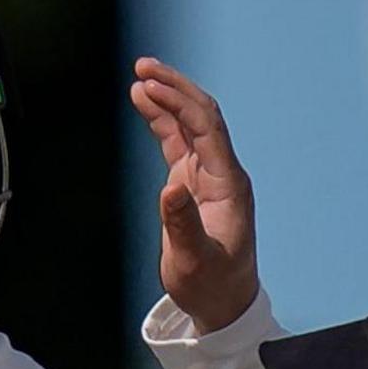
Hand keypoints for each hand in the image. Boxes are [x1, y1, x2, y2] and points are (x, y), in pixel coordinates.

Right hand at [129, 58, 261, 333]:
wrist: (224, 302)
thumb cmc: (211, 284)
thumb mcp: (194, 260)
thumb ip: (181, 224)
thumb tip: (168, 188)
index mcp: (228, 183)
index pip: (206, 128)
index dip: (179, 102)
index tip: (150, 84)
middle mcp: (222, 171)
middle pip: (201, 115)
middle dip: (174, 88)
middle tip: (143, 66)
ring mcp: (209, 175)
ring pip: (189, 124)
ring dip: (167, 99)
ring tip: (139, 78)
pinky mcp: (194, 184)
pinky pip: (179, 142)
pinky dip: (162, 121)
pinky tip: (145, 104)